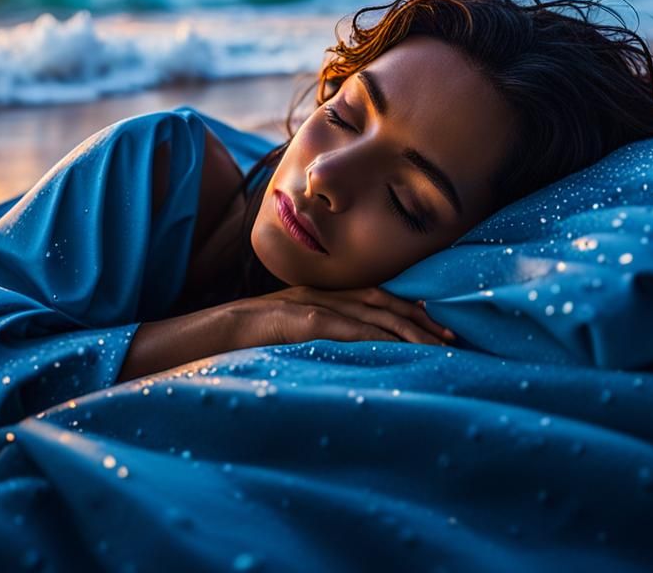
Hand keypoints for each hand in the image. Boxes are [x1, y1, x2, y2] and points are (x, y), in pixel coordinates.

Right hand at [116, 286, 454, 382]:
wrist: (199, 334)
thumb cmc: (240, 342)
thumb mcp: (285, 333)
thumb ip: (312, 336)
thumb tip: (343, 357)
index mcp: (317, 296)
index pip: (374, 297)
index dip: (409, 309)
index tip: (439, 327)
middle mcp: (319, 294)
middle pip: (381, 301)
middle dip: (419, 318)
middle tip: (453, 337)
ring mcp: (308, 305)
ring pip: (370, 313)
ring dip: (407, 329)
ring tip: (437, 346)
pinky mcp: (298, 321)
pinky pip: (345, 328)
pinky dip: (375, 337)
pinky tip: (398, 349)